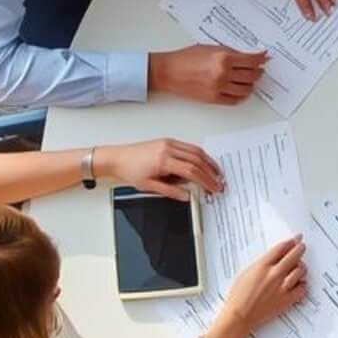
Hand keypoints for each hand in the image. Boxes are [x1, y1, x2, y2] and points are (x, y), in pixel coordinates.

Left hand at [96, 138, 224, 196]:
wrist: (117, 158)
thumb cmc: (130, 170)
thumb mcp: (149, 186)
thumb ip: (170, 192)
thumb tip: (186, 196)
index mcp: (163, 160)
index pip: (191, 171)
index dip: (206, 181)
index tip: (214, 188)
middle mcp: (168, 149)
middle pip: (197, 160)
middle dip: (211, 173)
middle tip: (220, 183)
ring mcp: (169, 143)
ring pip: (196, 151)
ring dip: (209, 162)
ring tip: (217, 173)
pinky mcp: (168, 141)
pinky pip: (189, 147)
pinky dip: (200, 155)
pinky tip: (205, 162)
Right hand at [151, 44, 269, 104]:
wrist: (169, 72)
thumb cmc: (186, 57)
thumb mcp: (210, 47)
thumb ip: (229, 52)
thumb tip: (245, 55)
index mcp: (223, 58)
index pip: (251, 60)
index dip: (261, 59)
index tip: (265, 57)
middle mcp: (223, 74)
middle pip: (251, 76)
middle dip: (259, 72)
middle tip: (261, 69)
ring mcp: (219, 88)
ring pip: (246, 90)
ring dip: (252, 85)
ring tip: (252, 81)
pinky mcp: (214, 99)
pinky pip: (234, 100)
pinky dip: (241, 96)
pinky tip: (242, 91)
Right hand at [216, 236, 307, 337]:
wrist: (240, 315)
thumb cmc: (239, 295)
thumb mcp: (247, 272)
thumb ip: (262, 264)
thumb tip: (274, 258)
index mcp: (263, 265)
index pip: (282, 248)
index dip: (291, 242)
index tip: (295, 239)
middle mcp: (275, 274)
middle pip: (294, 255)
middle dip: (300, 249)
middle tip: (302, 247)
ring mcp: (282, 287)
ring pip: (301, 271)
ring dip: (302, 267)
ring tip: (300, 267)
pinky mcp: (287, 300)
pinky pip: (302, 289)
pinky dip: (303, 285)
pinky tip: (299, 284)